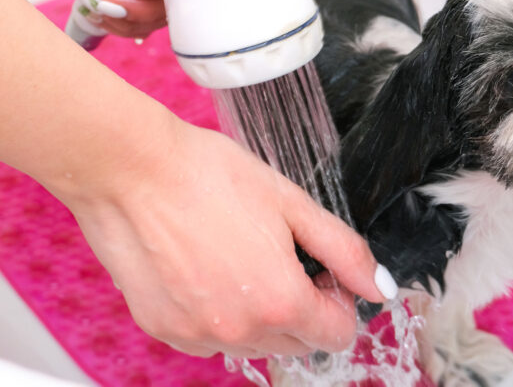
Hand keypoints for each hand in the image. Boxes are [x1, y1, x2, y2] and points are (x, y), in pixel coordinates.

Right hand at [56, 118, 388, 356]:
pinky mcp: (161, 328)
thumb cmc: (209, 176)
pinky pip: (209, 338)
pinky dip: (220, 314)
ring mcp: (195, 335)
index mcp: (279, 302)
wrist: (131, 169)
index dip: (339, 298)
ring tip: (242, 257)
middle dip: (304, 308)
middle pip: (298, 343)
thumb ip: (344, 251)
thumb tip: (381, 289)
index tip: (322, 268)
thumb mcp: (292, 204)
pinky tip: (208, 269)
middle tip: (284, 257)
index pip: (338, 334)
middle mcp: (238, 331)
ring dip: (262, 314)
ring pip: (254, 344)